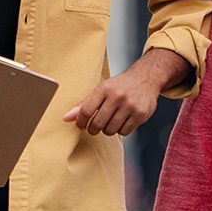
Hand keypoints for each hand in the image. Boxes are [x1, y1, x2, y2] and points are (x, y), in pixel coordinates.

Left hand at [64, 50, 185, 136]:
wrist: (146, 78)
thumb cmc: (119, 86)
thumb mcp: (100, 90)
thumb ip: (83, 105)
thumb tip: (65, 118)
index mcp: (104, 88)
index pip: (86, 111)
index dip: (81, 122)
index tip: (81, 125)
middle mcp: (117, 96)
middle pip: (98, 124)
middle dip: (93, 129)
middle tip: (95, 126)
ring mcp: (130, 105)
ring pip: (111, 130)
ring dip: (108, 129)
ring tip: (110, 121)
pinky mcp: (140, 114)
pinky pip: (124, 132)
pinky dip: (120, 130)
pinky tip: (122, 121)